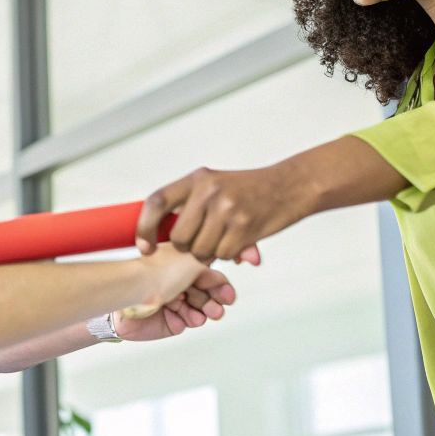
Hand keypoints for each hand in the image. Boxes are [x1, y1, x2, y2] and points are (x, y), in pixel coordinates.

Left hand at [116, 262, 239, 339]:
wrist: (132, 294)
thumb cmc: (157, 273)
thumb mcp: (190, 261)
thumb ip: (208, 261)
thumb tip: (220, 258)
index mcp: (181, 266)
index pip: (208, 276)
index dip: (220, 286)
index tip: (228, 294)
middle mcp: (177, 283)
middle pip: (206, 294)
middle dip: (215, 301)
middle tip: (219, 307)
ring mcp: (173, 302)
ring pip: (198, 310)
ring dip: (205, 311)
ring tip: (208, 314)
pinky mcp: (167, 321)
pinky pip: (185, 322)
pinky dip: (190, 319)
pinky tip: (190, 318)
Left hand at [136, 164, 310, 262]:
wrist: (290, 186)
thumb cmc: (248, 191)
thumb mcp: (215, 186)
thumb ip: (189, 206)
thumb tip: (158, 237)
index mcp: (197, 179)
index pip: (156, 202)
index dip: (144, 227)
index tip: (144, 247)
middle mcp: (209, 192)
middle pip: (178, 237)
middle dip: (186, 248)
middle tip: (202, 241)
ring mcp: (227, 209)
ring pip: (199, 251)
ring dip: (208, 253)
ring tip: (224, 237)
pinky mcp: (244, 227)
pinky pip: (222, 256)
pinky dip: (228, 255)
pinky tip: (239, 241)